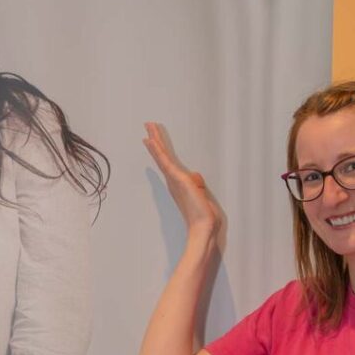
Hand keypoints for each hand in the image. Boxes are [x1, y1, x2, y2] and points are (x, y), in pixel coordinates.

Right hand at [143, 122, 223, 236]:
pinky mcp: (178, 178)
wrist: (205, 226)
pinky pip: (165, 161)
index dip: (161, 152)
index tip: (155, 141)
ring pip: (162, 156)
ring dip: (155, 141)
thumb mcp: (204, 196)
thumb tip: (196, 178)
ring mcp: (175, 180)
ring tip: (148, 127)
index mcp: (179, 185)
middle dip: (156, 141)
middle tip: (148, 127)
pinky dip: (157, 150)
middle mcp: (174, 182)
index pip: (169, 164)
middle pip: (163, 157)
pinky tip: (151, 141)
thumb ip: (199, 186)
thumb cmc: (205, 217)